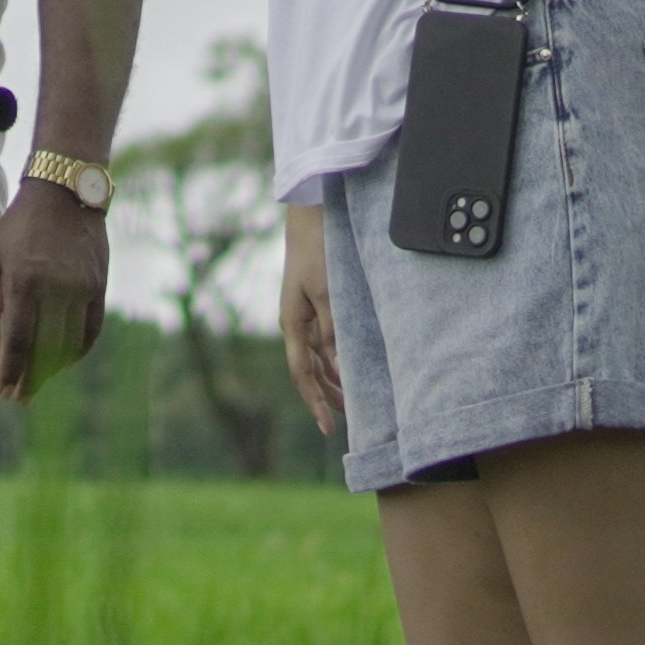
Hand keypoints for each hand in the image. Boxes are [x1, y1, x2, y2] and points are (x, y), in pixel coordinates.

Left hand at [0, 180, 109, 397]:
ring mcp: (81, 289)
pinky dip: (78, 350)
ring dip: (53, 368)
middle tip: (19, 397)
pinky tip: (66, 361)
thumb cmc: (21, 224)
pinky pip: (91, 330)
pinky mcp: (99, 287)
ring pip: (69, 344)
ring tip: (39, 381)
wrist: (66, 193)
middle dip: (31, 377)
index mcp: (24, 281)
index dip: (11, 370)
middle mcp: (56, 289)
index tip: (3, 390)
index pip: (18, 340)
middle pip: (45, 349)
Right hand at [279, 204, 342, 435]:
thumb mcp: (328, 292)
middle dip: (326, 398)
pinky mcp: (315, 304)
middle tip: (347, 423)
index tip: (329, 429)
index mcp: (292, 323)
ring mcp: (304, 314)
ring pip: (317, 359)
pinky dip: (336, 359)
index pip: (302, 375)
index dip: (315, 403)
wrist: (312, 215)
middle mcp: (296, 323)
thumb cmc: (319, 250)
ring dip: (332, 381)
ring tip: (352, 403)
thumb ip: (333, 330)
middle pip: (309, 372)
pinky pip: (323, 341)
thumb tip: (338, 367)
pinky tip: (350, 367)